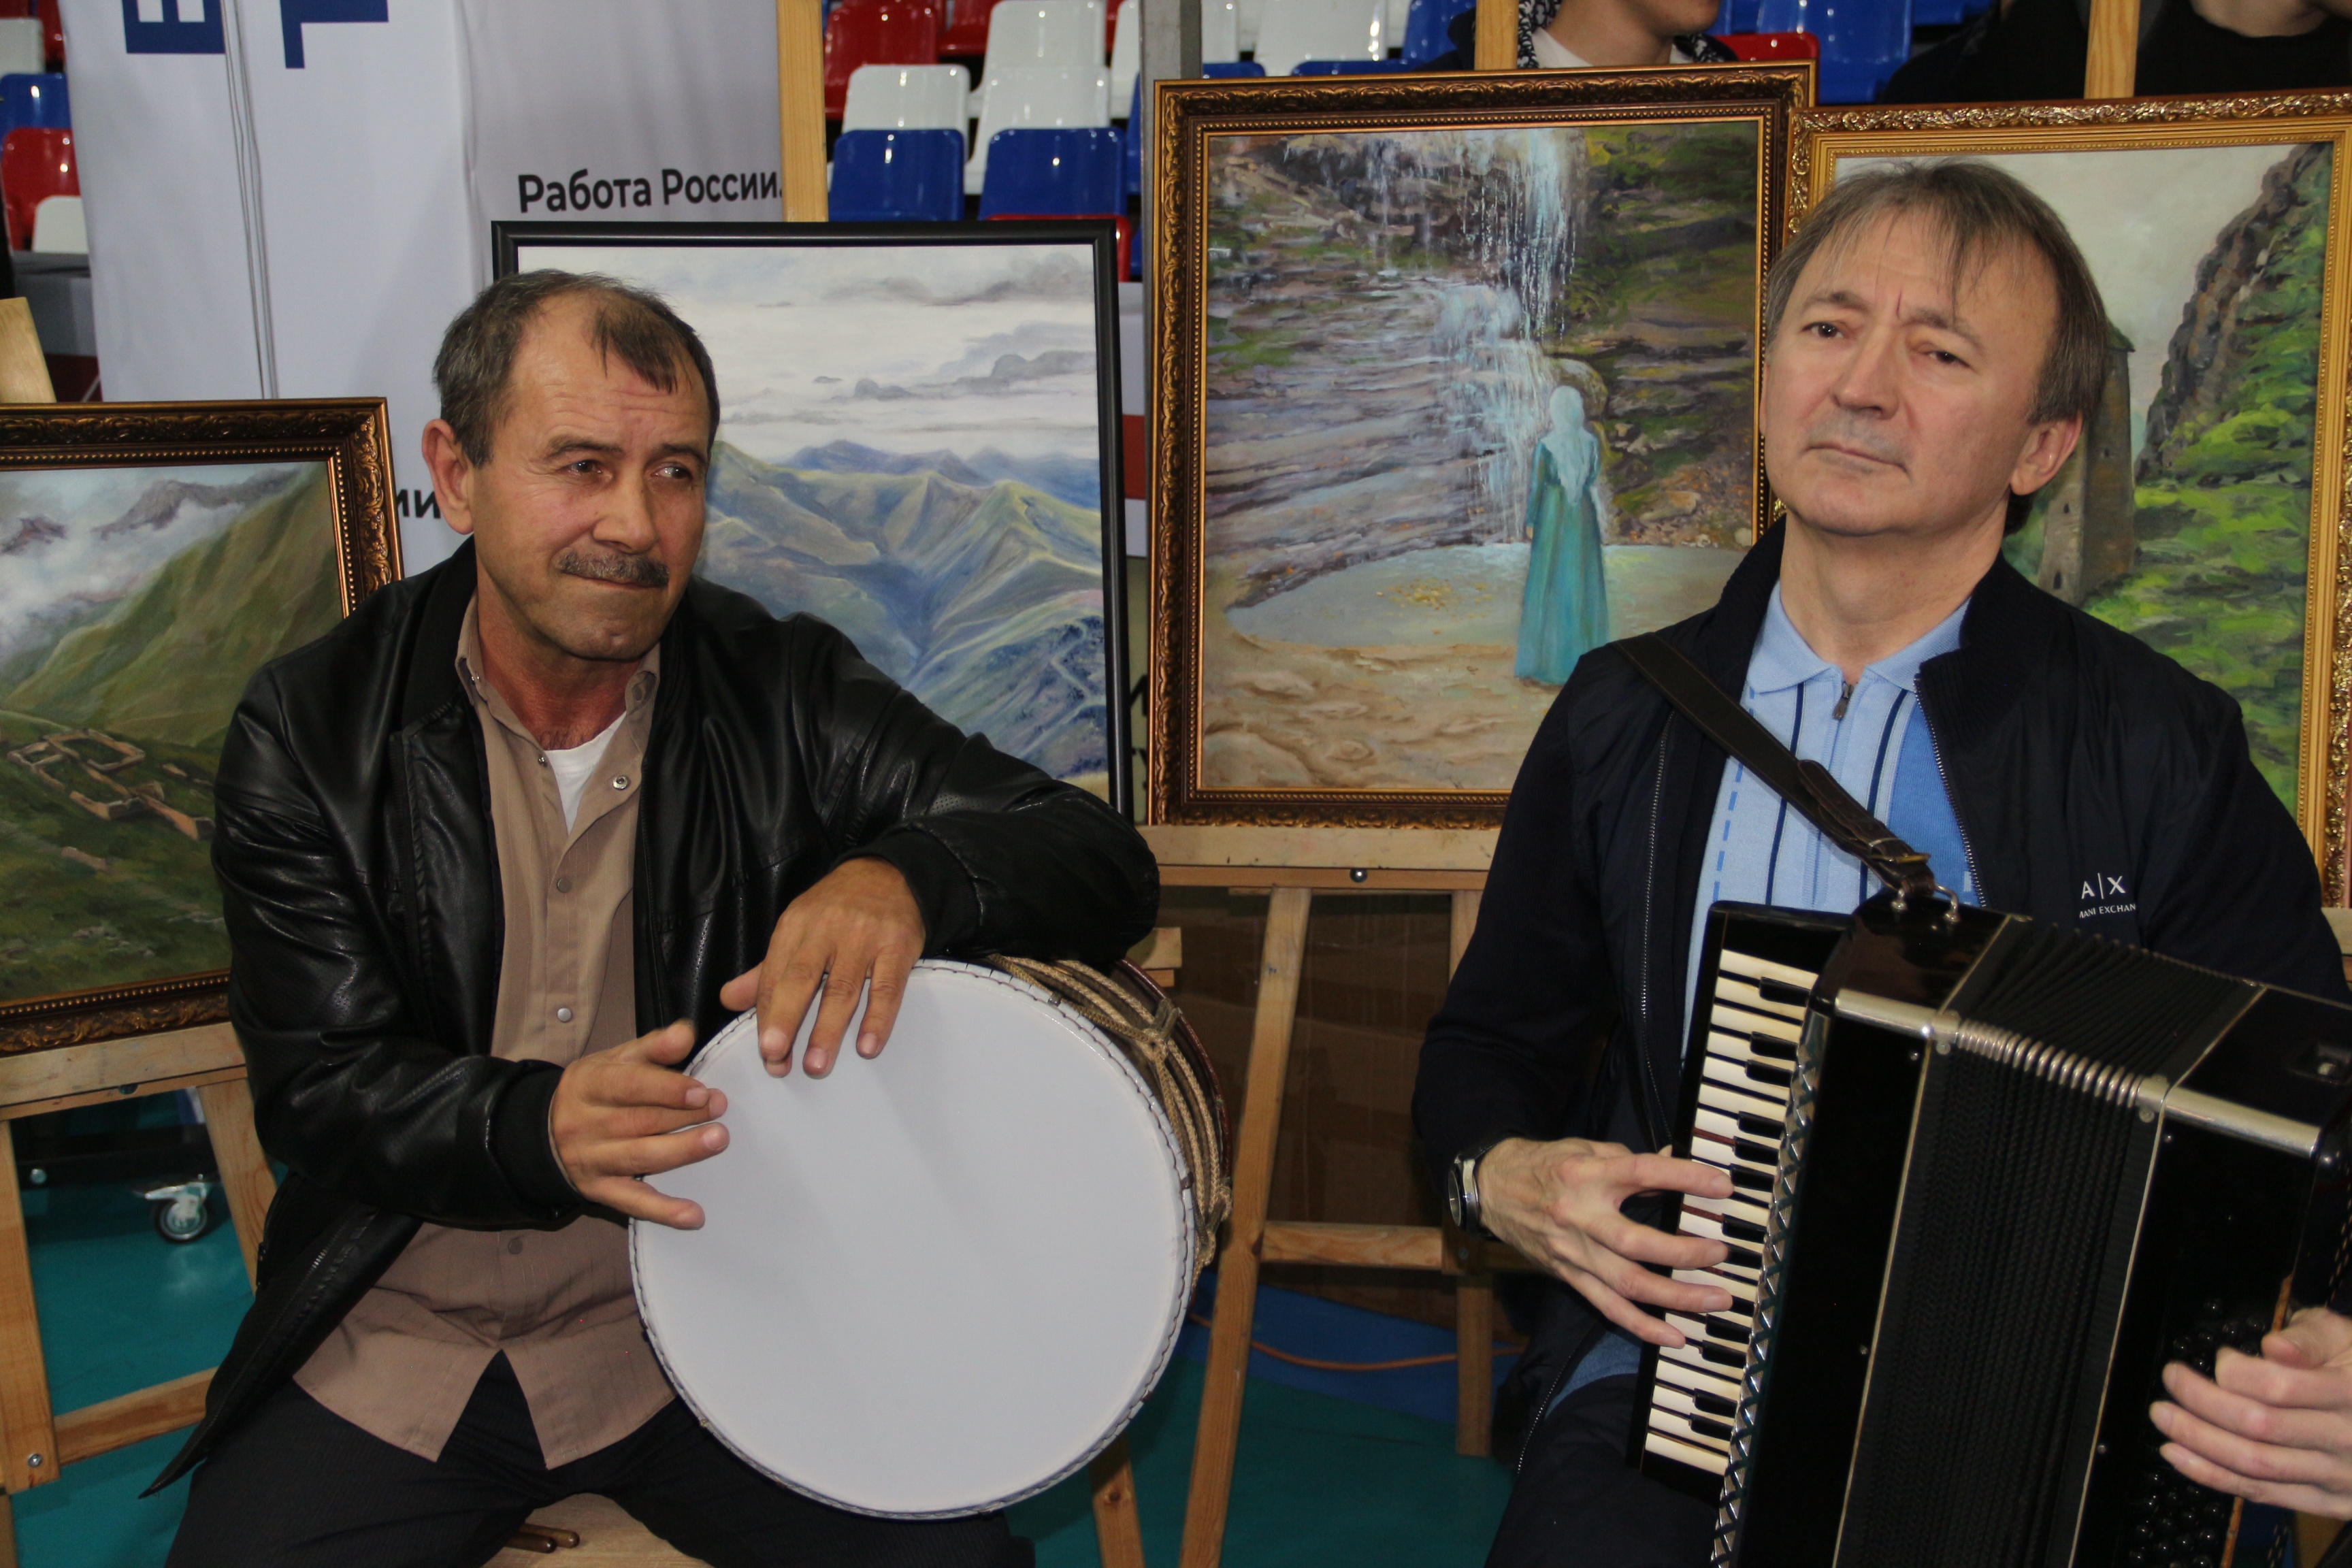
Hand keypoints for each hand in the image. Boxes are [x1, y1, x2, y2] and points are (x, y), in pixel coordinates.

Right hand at [549, 1021, 726, 1228]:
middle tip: (720, 1108)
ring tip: (717, 1140)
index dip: (666, 1088)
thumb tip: (686, 1033)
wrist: (540, 1133)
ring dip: (681, 1152)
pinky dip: (664, 1211)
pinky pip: (633, 1203)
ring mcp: (592, 1160)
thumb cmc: (593, 1091)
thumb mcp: (613, 1061)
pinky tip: (694, 1215)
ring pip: (639, 1157)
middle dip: (683, 1116)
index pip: (628, 1086)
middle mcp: (586, 1124)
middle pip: (639, 1121)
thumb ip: (652, 1047)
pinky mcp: (600, 1191)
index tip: (701, 1090)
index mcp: (589, 1084)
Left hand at [716, 856, 924, 1077]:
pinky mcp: (898, 946)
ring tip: (817, 1066)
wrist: (891, 873)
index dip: (768, 1016)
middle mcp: (827, 930)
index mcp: (796, 927)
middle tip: (775, 1057)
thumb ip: (765, 970)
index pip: (776, 976)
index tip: (766, 1053)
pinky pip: (887, 987)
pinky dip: (878, 1018)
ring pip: (843, 988)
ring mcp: (864, 938)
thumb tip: (728, 1000)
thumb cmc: (837, 908)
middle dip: (786, 1019)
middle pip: (802, 979)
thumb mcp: (798, 929)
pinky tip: (868, 1046)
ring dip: (828, 1029)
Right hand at [1477, 1136, 1735, 1347]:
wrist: (1492, 1189)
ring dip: (1676, 1296)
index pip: (1641, 1173)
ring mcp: (1574, 1252)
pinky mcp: (1569, 1275)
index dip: (1684, 1177)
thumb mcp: (1587, 1150)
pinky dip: (1642, 1326)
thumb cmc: (1544, 1166)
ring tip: (1715, 1299)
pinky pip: (1608, 1306)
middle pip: (1637, 1242)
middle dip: (1685, 1252)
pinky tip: (1674, 1336)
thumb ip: (1631, 1160)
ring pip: (1628, 1283)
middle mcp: (1579, 1216)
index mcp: (1586, 1175)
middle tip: (1720, 1253)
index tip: (1720, 1186)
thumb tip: (1675, 1159)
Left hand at [2153, 1305, 2351, 1516]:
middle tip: (2171, 1380)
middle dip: (2201, 1402)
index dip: (2235, 1371)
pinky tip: (2180, 1456)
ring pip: (2255, 1464)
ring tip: (2164, 1417)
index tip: (2218, 1358)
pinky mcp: (2326, 1502)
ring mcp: (2336, 1476)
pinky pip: (2262, 1493)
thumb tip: (2274, 1346)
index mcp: (2350, 1394)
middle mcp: (2344, 1439)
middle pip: (2258, 1426)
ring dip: (2197, 1441)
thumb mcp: (2348, 1339)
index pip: (2278, 1387)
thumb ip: (2310, 1338)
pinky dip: (2213, 1476)